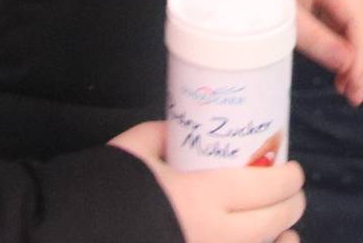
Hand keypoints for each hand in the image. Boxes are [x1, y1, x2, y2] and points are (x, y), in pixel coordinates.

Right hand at [110, 122, 306, 242]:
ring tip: (284, 229)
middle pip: (275, 219)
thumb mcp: (134, 150)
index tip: (290, 169)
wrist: (72, 233)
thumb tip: (185, 131)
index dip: (289, 178)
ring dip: (282, 238)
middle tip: (288, 192)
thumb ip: (165, 136)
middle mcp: (216, 235)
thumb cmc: (103, 190)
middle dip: (290, 203)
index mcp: (202, 196)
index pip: (268, 187)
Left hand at [280, 0, 362, 106]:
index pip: (358, 16)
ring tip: (351, 90)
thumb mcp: (287, 23)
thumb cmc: (266, 7)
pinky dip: (360, 55)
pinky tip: (348, 75)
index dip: (362, 51)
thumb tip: (348, 66)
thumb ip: (316, 41)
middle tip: (355, 94)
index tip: (354, 82)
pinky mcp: (348, 4)